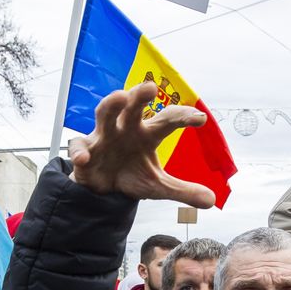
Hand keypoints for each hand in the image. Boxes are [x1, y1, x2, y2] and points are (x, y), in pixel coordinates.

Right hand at [69, 81, 214, 208]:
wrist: (103, 190)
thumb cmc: (131, 175)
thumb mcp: (158, 186)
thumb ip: (182, 191)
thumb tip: (212, 201)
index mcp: (148, 134)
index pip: (167, 119)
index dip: (183, 116)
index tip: (200, 119)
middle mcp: (126, 128)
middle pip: (133, 106)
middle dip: (140, 95)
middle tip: (150, 87)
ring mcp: (103, 136)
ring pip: (105, 113)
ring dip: (111, 105)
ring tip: (119, 97)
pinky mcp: (84, 150)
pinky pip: (78, 146)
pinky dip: (79, 152)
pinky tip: (84, 160)